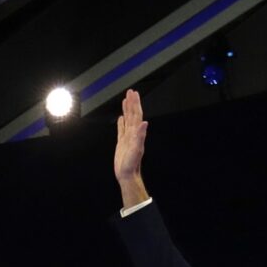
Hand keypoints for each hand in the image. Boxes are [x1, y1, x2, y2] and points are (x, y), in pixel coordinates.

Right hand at [113, 88, 149, 206]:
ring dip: (127, 109)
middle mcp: (133, 133)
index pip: (136, 115)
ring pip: (127, 120)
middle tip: (130, 91)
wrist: (127, 175)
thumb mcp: (136, 149)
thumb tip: (144, 123)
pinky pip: (121, 129)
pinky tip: (121, 118)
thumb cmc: (131, 164)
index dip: (135, 104)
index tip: (133, 94)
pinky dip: (122, 122)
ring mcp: (128, 137)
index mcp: (136, 133)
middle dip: (131, 103)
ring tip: (125, 100)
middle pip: (133, 114)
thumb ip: (140, 136)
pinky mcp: (122, 143)